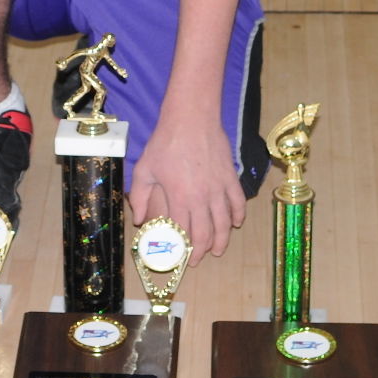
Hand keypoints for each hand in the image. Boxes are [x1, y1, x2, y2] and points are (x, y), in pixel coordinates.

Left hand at [128, 114, 245, 262]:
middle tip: (200, 259)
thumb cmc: (165, 142)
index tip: (183, 258)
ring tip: (219, 250)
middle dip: (203, 251)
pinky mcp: (230, 178)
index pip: (185, 233)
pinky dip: (238, 216)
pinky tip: (235, 223)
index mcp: (180, 198)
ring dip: (223, 240)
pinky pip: (238, 202)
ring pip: (224, 223)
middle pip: (206, 233)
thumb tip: (139, 219)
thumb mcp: (144, 168)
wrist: (191, 118)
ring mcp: (219, 188)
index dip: (185, 250)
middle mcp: (202, 198)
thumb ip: (140, 196)